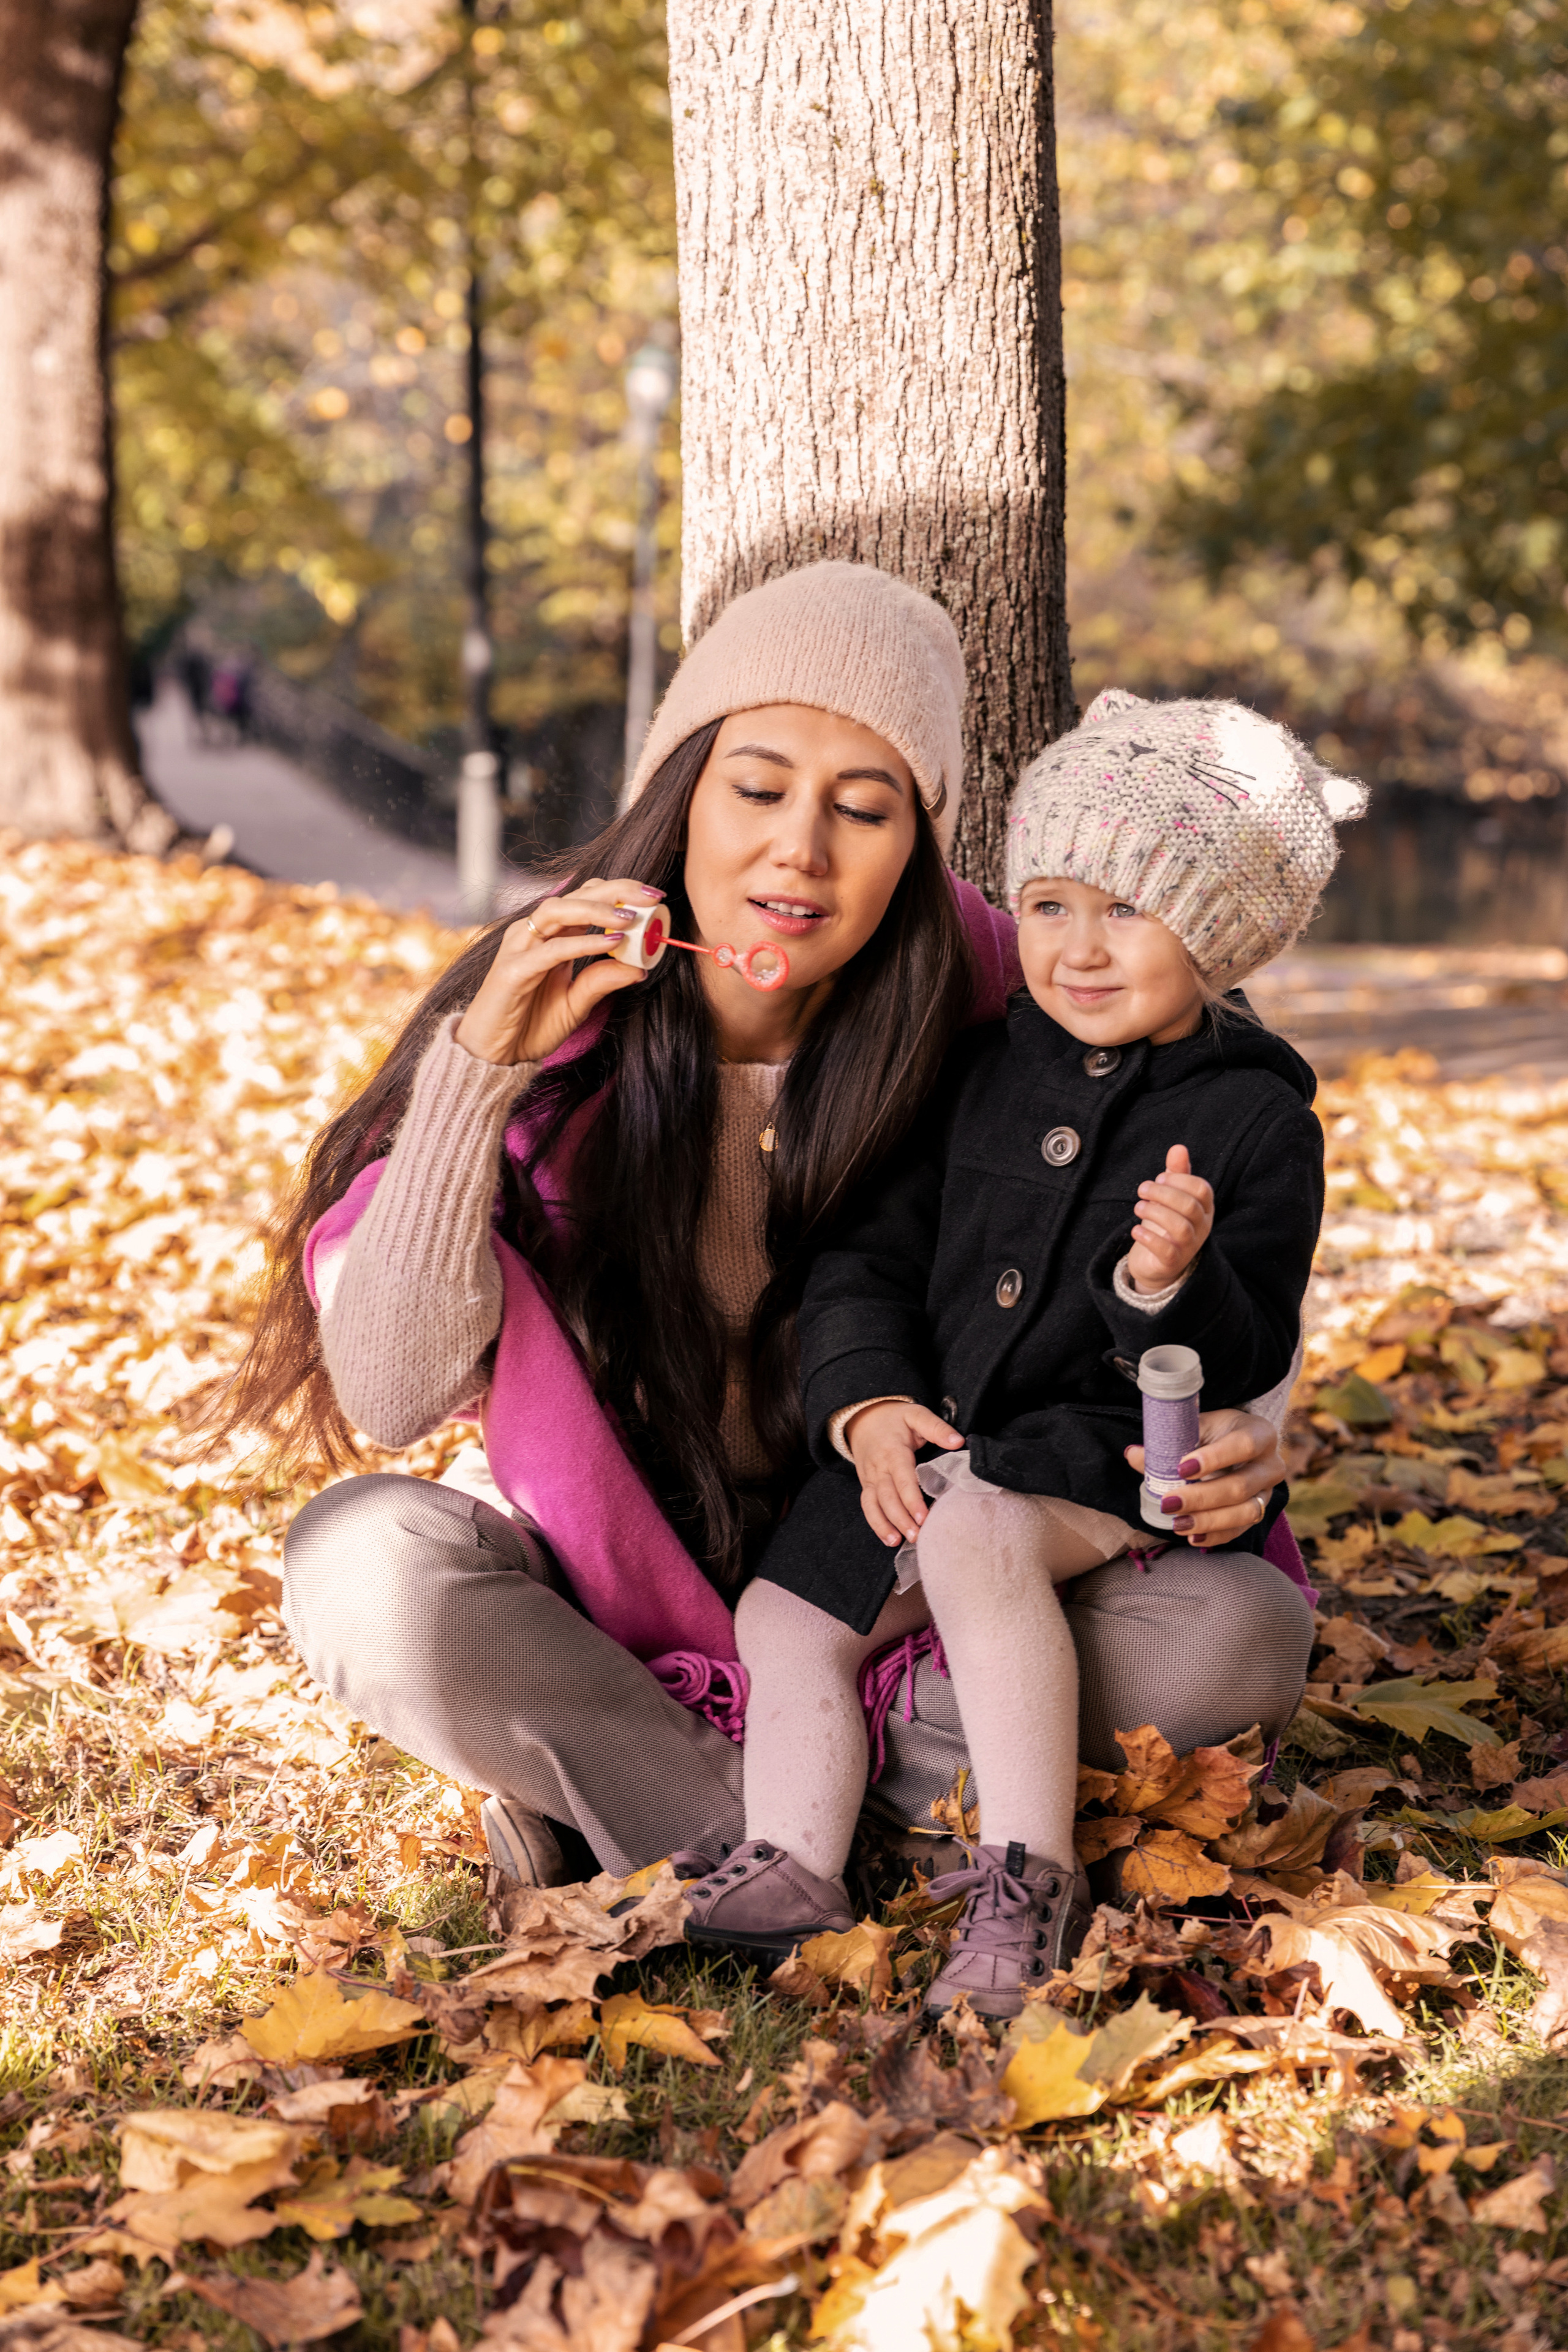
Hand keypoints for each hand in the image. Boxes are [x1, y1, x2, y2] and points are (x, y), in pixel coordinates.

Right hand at [454, 878, 662, 1066]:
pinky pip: (552, 950)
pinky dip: (583, 944)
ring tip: (630, 918)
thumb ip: (601, 982)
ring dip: (597, 910)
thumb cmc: (530, 1027)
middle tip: (650, 897)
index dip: (619, 892)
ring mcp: (520, 949)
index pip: (585, 898)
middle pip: (575, 895)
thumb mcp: (576, 1004)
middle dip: (615, 891)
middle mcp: (534, 934)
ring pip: (558, 911)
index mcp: (551, 936)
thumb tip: (639, 968)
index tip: (653, 898)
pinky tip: (611, 944)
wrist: (495, 1057)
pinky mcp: (513, 971)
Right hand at [846, 1399, 962, 1548]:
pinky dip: (876, 1524)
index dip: (912, 1499)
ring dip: (886, 1525)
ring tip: (901, 1541)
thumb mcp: (915, 1414)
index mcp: (893, 1451)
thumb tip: (958, 1441)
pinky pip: (867, 1507)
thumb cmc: (894, 1419)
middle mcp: (879, 1467)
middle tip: (918, 1536)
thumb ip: (936, 1427)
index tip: (924, 1517)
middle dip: (901, 1518)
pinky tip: (890, 1539)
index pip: (902, 1478)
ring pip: (875, 1504)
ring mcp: (871, 1478)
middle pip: (888, 1496)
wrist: (864, 1418)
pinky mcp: (867, 1485)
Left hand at [1125, 1407, 1283, 1549]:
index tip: (1182, 1467)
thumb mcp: (1197, 1427)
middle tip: (1168, 1503)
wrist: (1237, 1442)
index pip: (1243, 1446)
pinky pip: (1240, 1530)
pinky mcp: (1259, 1512)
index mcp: (1260, 1433)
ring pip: (1245, 1513)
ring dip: (1209, 1522)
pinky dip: (1216, 1536)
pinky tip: (1192, 1537)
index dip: (1214, 1458)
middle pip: (1241, 1487)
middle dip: (1202, 1498)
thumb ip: (1170, 1440)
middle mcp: (1270, 1465)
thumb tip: (1134, 1455)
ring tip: (1177, 1525)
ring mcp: (1267, 1492)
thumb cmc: (1215, 1432)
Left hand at [1127, 1143, 1213, 1291]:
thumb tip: (1178, 1147)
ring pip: (1180, 1228)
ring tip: (1138, 1207)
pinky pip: (1167, 1251)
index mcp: (1204, 1208)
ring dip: (1155, 1213)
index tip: (1159, 1178)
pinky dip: (1149, 1238)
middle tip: (1142, 1190)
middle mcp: (1202, 1227)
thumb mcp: (1171, 1196)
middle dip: (1163, 1194)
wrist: (1158, 1262)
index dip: (1179, 1180)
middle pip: (1190, 1206)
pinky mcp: (1173, 1262)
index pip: (1201, 1189)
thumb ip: (1176, 1173)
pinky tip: (1135, 1230)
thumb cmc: (1166, 1222)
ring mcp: (1190, 1247)